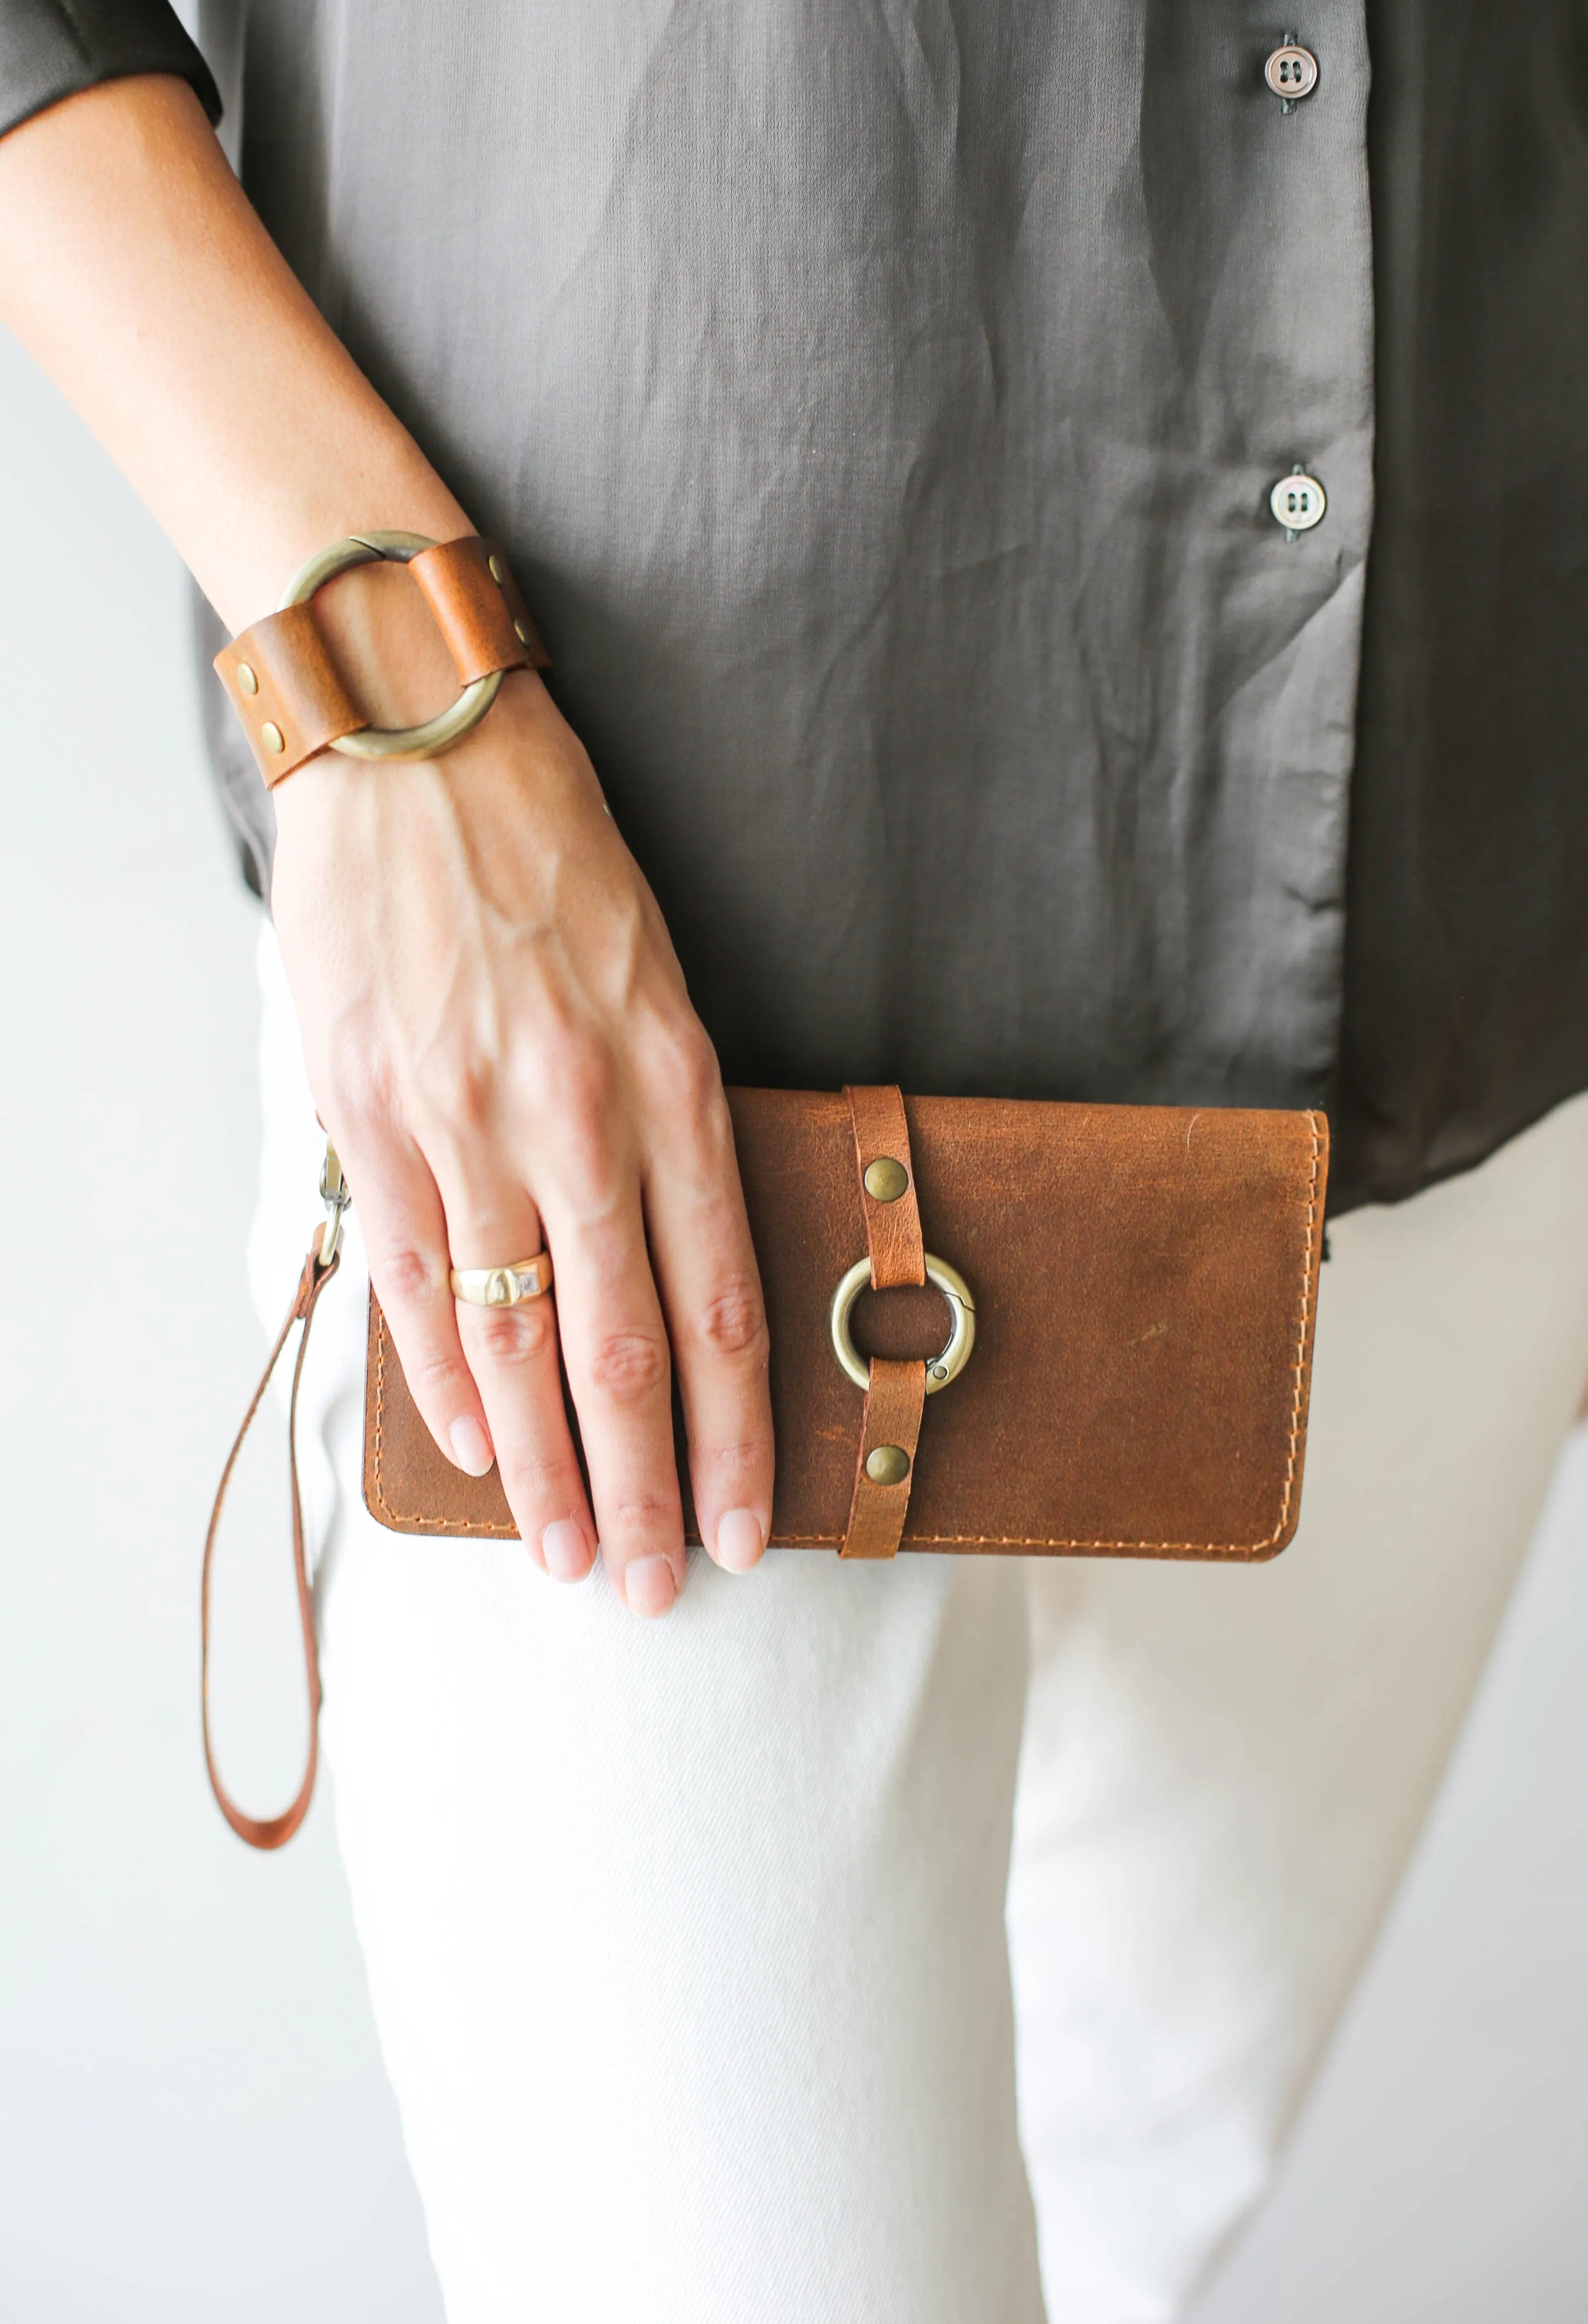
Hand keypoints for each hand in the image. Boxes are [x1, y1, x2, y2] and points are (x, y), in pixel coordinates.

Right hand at [269, 578, 772, 1615]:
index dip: (734, 1437)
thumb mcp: (656, 980)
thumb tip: (669, 1275)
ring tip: (568, 1555)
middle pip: (619, 1352)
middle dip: (642, 1489)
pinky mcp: (367, 1113)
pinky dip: (442, 1376)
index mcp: (673, 1083)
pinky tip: (476, 1447)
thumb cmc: (558, 864)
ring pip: (510, 1339)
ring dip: (542, 1466)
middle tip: (655, 1588)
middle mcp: (575, 1118)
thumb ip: (661, 1127)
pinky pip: (408, 1279)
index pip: (718, 1305)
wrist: (421, 744)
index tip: (748, 1529)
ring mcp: (462, 1122)